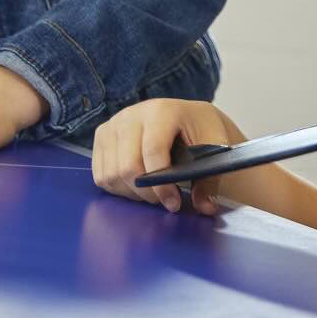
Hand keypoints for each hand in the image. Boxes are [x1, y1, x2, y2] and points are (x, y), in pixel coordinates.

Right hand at [92, 97, 242, 213]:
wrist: (188, 117)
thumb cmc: (202, 132)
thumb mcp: (215, 149)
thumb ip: (210, 178)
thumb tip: (206, 207)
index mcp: (163, 110)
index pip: (153, 151)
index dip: (162, 184)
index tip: (174, 203)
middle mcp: (132, 114)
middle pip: (127, 166)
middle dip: (147, 192)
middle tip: (164, 201)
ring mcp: (113, 124)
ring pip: (111, 174)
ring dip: (132, 193)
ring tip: (153, 192)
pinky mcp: (102, 136)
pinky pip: (101, 175)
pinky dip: (118, 188)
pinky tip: (139, 186)